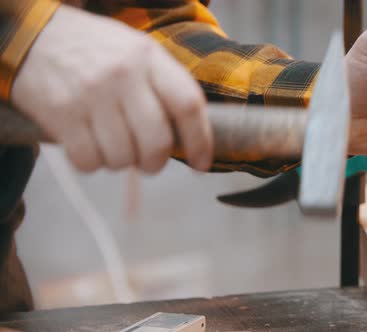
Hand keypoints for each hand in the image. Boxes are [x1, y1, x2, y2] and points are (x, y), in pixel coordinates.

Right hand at [12, 5, 211, 172]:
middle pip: (157, 141)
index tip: (201, 164)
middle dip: (156, 163)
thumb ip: (164, 86)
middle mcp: (122, 75)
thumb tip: (190, 137)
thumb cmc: (97, 52)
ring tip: (113, 145)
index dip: (200, 141)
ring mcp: (91, 94)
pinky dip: (92, 164)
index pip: (188, 104)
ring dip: (121, 163)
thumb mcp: (138, 53)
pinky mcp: (61, 114)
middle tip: (149, 162)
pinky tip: (89, 146)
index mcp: (149, 57)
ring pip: (122, 157)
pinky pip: (88, 161)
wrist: (34, 36)